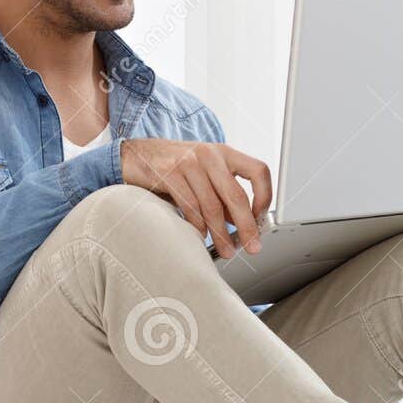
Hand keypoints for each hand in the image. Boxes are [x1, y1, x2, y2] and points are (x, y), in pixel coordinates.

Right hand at [120, 139, 272, 258]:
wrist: (137, 154)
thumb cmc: (176, 165)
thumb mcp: (206, 173)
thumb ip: (224, 194)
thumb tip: (243, 223)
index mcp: (225, 153)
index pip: (258, 171)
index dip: (265, 196)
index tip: (261, 217)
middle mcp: (209, 155)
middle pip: (236, 195)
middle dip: (246, 226)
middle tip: (252, 245)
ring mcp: (188, 163)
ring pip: (212, 206)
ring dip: (221, 234)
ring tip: (226, 250)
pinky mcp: (169, 174)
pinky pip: (189, 207)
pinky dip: (198, 227)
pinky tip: (201, 237)